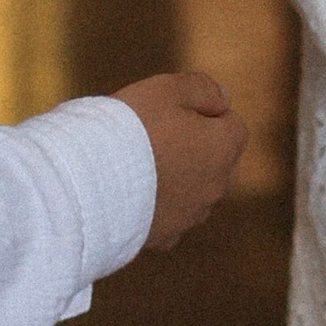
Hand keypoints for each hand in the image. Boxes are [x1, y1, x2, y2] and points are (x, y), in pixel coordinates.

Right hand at [117, 71, 245, 244]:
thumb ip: (203, 89)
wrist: (91, 184)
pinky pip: (170, 217)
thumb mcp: (167, 89)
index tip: (173, 111)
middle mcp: (216, 186)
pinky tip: (133, 195)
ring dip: (179, 179)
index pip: (233, 126)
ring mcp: (191, 215)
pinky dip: (159, 206)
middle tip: (156, 136)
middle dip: (197, 148)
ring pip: (195, 192)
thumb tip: (224, 98)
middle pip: (217, 162)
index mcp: (223, 148)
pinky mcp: (166, 236)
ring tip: (140, 166)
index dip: (206, 113)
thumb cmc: (131, 128)